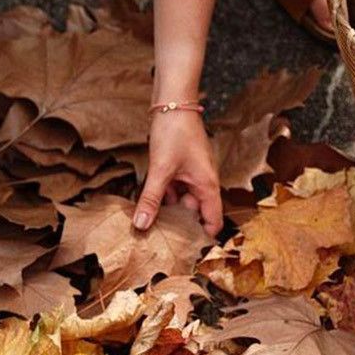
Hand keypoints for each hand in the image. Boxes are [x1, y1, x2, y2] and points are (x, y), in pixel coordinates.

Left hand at [135, 109, 223, 234]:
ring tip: (150, 225)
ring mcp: (191, 174)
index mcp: (207, 185)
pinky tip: (147, 202)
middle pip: (195, 213)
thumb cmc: (174, 132)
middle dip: (180, 226)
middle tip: (160, 241)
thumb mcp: (161, 169)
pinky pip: (174, 188)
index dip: (204, 238)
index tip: (188, 252)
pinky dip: (163, 195)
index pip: (213, 221)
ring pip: (182, 201)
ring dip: (168, 210)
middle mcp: (203, 182)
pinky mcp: (180, 166)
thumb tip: (141, 225)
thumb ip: (151, 199)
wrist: (173, 101)